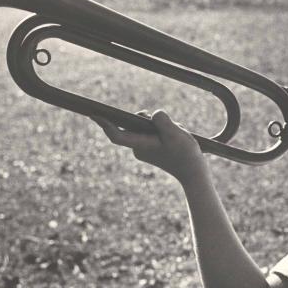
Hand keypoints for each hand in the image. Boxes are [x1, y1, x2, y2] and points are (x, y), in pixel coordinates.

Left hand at [91, 109, 207, 184]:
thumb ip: (163, 122)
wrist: (193, 172)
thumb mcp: (176, 134)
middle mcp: (139, 148)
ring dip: (161, 125)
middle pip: (135, 124)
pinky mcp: (151, 149)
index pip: (117, 134)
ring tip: (177, 133)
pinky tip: (177, 136)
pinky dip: (164, 129)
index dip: (105, 124)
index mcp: (140, 145)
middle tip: (169, 126)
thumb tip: (153, 114)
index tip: (93, 114)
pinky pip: (153, 132)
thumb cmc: (185, 154)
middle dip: (150, 119)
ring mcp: (145, 149)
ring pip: (146, 127)